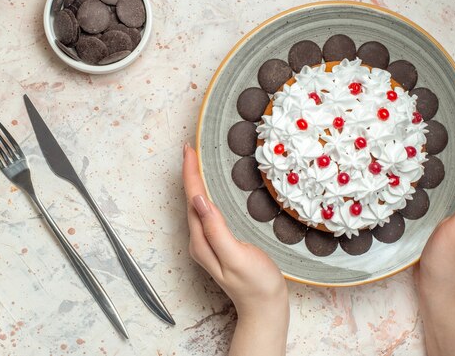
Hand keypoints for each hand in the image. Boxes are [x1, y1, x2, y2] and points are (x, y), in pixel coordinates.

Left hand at [182, 144, 287, 317]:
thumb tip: (199, 200)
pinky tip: (210, 188)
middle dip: (190, 173)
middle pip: (191, 200)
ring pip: (198, 205)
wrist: (265, 308)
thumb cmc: (256, 284)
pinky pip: (207, 212)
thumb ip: (216, 229)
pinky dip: (206, 194)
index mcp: (202, 240)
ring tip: (197, 161)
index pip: (193, 199)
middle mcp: (200, 240)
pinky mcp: (218, 243)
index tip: (189, 149)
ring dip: (196, 182)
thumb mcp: (236, 256)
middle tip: (192, 148)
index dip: (190, 172)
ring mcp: (208, 242)